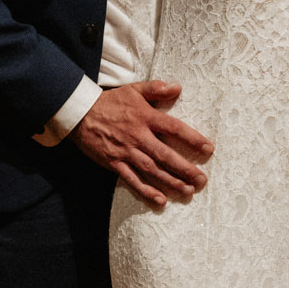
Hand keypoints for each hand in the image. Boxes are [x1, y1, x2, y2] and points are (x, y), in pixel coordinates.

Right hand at [75, 79, 213, 205]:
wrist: (80, 114)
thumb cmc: (110, 102)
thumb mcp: (133, 90)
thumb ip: (156, 89)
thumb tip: (178, 88)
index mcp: (145, 117)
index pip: (174, 128)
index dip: (192, 139)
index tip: (208, 149)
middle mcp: (138, 136)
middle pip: (166, 155)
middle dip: (185, 169)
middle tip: (202, 180)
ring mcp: (126, 152)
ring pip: (152, 170)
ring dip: (171, 182)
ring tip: (188, 191)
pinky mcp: (114, 163)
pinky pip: (132, 180)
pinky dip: (147, 191)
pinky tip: (161, 200)